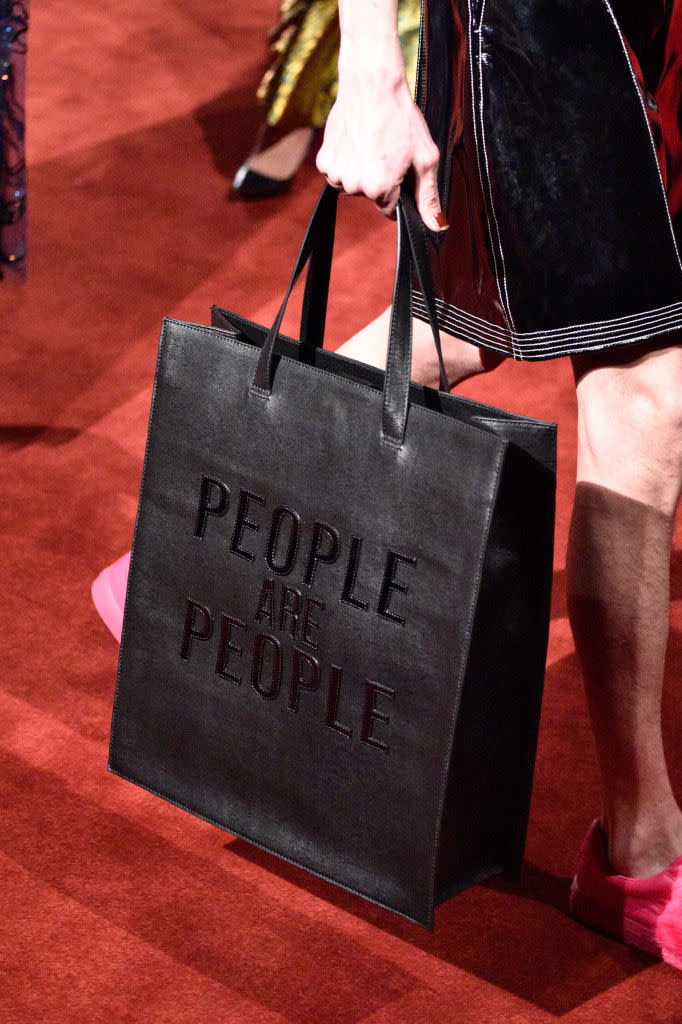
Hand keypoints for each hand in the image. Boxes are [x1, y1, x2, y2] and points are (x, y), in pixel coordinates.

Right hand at [316, 46, 447, 229]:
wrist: (371, 84)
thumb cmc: (401, 117)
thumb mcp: (425, 158)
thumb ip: (428, 196)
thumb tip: (436, 226)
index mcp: (379, 188)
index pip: (390, 210)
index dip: (398, 192)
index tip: (400, 169)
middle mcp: (354, 186)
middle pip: (371, 196)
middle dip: (381, 180)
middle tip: (387, 151)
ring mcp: (336, 174)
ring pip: (354, 186)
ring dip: (362, 172)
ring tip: (371, 144)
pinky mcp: (324, 161)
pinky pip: (338, 173)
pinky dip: (346, 162)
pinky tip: (356, 142)